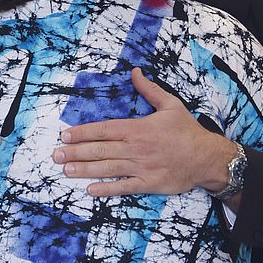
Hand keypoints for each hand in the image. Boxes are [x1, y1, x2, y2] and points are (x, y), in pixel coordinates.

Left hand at [52, 68, 237, 196]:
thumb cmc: (187, 131)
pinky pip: (123, 188)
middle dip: (75, 152)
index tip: (65, 135)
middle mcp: (135, 148)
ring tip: (65, 170)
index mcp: (138, 128)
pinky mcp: (148, 184)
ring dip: (84, 169)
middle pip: (100, 150)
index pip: (104, 129)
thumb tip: (135, 72)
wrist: (207, 158)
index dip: (82, 133)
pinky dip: (106, 189)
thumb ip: (149, 90)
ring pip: (107, 168)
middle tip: (55, 154)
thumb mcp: (170, 105)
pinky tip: (90, 190)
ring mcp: (140, 168)